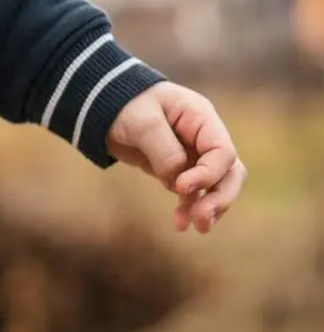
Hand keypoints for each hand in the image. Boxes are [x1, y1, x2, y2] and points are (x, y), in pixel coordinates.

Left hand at [104, 82, 245, 233]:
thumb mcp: (143, 122)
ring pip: (216, 186)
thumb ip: (164, 150)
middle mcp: (203, 138)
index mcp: (201, 118)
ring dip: (209, 208)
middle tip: (202, 219)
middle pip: (229, 172)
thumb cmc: (126, 104)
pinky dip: (189, 209)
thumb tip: (179, 182)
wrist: (103, 107)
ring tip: (195, 227)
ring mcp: (193, 155)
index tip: (182, 187)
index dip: (208, 174)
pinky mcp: (179, 171)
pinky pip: (194, 194)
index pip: (222, 152)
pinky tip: (180, 224)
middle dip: (220, 198)